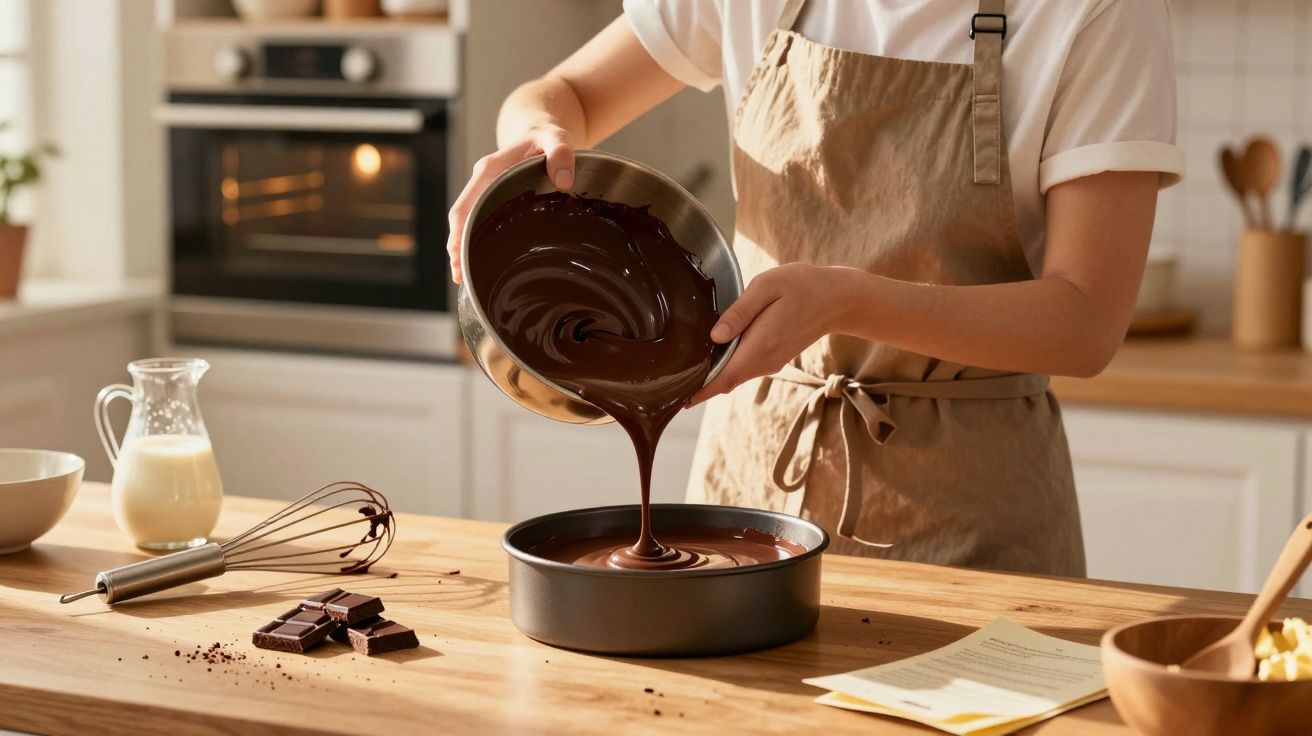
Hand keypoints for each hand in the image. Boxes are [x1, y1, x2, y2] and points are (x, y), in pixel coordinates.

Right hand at [446, 125, 575, 283]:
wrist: (539, 129)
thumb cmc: (547, 136)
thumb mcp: (558, 138)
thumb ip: (562, 153)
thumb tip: (563, 181)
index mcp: (491, 168)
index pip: (467, 202)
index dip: (459, 229)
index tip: (457, 252)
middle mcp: (483, 181)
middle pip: (462, 217)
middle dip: (457, 246)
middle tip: (459, 276)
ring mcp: (486, 190)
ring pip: (467, 221)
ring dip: (463, 247)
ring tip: (463, 277)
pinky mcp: (493, 198)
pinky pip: (479, 220)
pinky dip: (475, 240)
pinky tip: (479, 260)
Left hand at [687, 263, 855, 406]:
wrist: (837, 300)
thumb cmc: (802, 285)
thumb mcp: (768, 286)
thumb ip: (740, 311)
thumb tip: (715, 336)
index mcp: (762, 343)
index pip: (726, 375)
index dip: (702, 390)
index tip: (680, 399)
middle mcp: (766, 359)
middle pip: (727, 380)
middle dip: (701, 386)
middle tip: (672, 387)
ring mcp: (771, 362)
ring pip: (735, 376)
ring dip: (713, 378)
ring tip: (686, 373)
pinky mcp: (774, 358)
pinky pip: (745, 369)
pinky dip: (727, 370)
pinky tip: (712, 359)